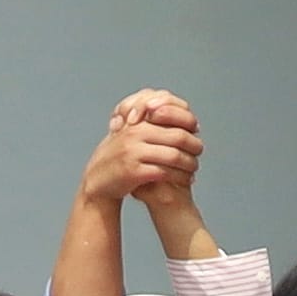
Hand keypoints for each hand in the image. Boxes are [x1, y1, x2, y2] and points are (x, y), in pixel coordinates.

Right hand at [79, 89, 202, 204]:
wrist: (97, 182)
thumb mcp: (129, 134)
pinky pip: (165, 173)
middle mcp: (135, 134)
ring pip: (174, 156)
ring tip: (195, 168)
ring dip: (189, 164)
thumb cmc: (117, 158)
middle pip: (177, 137)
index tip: (196, 132)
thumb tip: (176, 113)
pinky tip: (186, 180)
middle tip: (199, 152)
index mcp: (137, 123)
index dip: (188, 124)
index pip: (170, 116)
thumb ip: (148, 124)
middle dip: (193, 146)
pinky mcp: (134, 172)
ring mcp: (134, 153)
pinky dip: (180, 177)